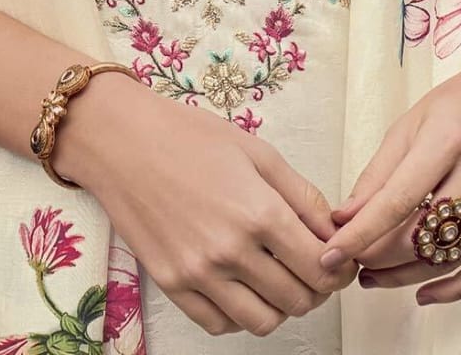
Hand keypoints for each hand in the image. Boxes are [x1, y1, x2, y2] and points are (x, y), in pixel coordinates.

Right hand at [53, 71, 357, 335]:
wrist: (122, 140)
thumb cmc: (188, 135)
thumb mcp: (256, 151)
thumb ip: (301, 195)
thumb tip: (333, 230)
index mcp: (259, 212)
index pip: (321, 269)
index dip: (339, 270)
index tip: (339, 261)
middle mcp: (231, 251)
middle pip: (298, 300)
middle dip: (315, 288)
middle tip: (310, 266)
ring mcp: (198, 273)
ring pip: (262, 322)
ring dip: (280, 306)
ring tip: (276, 277)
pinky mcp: (171, 284)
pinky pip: (219, 325)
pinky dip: (239, 313)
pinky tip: (240, 285)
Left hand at [316, 46, 460, 306]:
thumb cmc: (459, 103)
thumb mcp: (411, 123)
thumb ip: (378, 172)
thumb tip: (344, 218)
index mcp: (447, 138)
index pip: (398, 200)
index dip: (361, 234)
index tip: (330, 255)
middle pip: (424, 234)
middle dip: (379, 257)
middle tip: (350, 263)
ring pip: (453, 256)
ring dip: (407, 275)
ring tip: (375, 276)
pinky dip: (456, 288)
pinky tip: (424, 294)